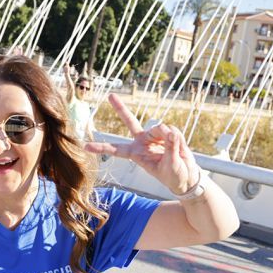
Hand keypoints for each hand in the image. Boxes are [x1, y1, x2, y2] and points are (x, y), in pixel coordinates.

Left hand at [85, 94, 200, 195]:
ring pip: (159, 127)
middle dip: (120, 108)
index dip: (101, 148)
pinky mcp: (167, 133)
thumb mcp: (170, 166)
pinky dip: (177, 138)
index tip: (85, 147)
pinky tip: (179, 146)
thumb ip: (170, 148)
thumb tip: (170, 131)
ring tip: (174, 149)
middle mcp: (142, 142)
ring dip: (168, 137)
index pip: (116, 150)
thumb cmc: (174, 176)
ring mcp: (154, 136)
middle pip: (130, 122)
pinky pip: (172, 130)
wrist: (187, 177)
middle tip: (110, 95)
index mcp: (136, 154)